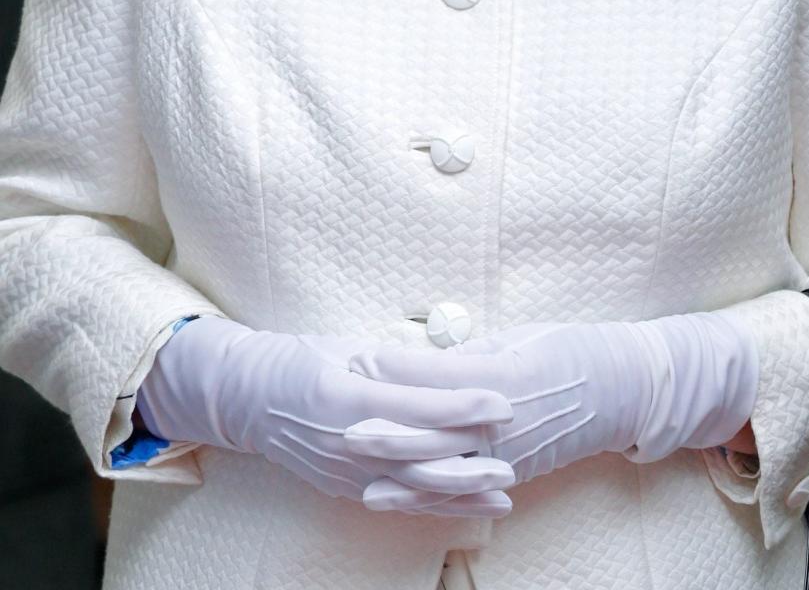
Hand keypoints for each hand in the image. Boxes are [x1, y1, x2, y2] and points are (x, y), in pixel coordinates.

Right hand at [136, 316, 514, 515]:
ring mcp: (345, 470)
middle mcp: (345, 440)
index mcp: (346, 395)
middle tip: (515, 449)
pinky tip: (466, 506)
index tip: (501, 399)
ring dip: (461, 491)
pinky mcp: (346, 487)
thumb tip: (445, 364)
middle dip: (470, 455)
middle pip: (419, 454)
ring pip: (412, 486)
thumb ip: (393, 361)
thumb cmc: (302, 358)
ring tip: (505, 490)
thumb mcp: (345, 346)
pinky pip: (397, 499)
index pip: (416, 405)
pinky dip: (434, 503)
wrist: (249, 397)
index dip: (462, 404)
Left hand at [348, 313, 757, 489]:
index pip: (441, 374)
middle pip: (435, 426)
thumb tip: (429, 357)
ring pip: (445, 465)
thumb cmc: (571, 349)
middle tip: (341, 413)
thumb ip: (475, 353)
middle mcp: (505, 421)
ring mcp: (509, 453)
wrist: (622, 389)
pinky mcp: (512, 472)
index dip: (400, 366)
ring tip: (355, 459)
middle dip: (386, 421)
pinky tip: (395, 490)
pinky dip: (427, 490)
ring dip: (396, 463)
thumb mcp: (521, 337)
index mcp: (507, 376)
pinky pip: (463, 485)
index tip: (365, 355)